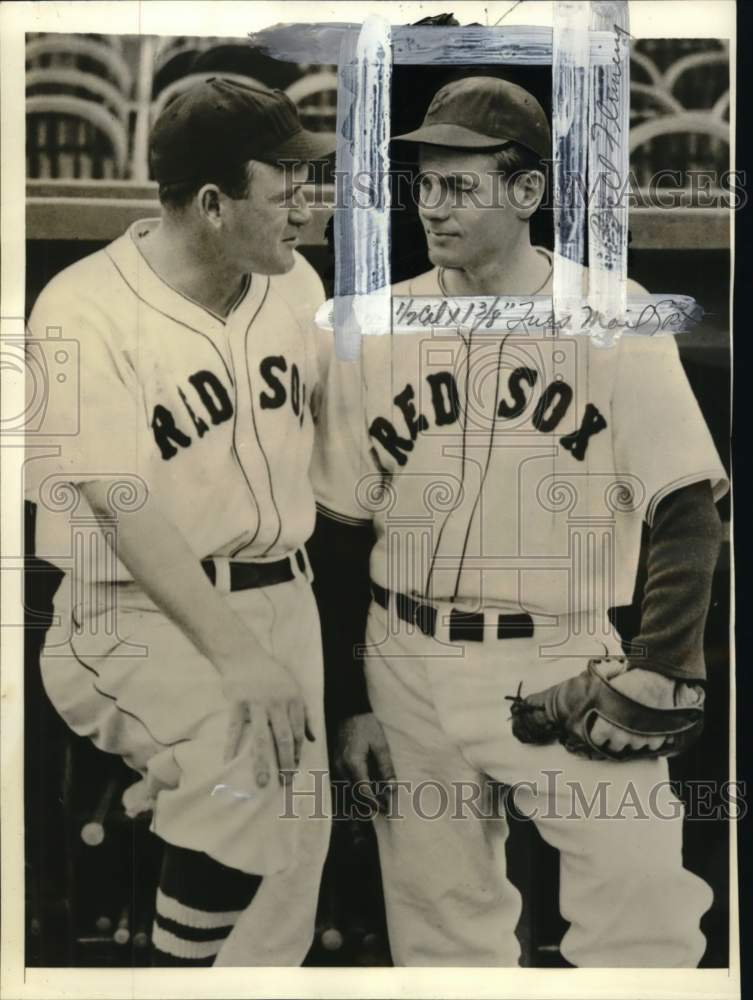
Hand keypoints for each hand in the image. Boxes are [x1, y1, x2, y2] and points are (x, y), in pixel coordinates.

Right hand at [220, 655, 313, 787]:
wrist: (244, 655)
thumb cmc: (271, 675)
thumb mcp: (293, 689)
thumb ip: (303, 714)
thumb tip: (311, 739)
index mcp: (294, 700)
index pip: (298, 732)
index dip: (297, 752)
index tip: (294, 769)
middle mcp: (278, 702)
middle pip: (284, 737)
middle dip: (286, 762)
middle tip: (285, 782)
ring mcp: (257, 703)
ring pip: (261, 737)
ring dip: (262, 762)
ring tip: (262, 782)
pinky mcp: (237, 702)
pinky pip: (235, 729)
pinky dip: (232, 747)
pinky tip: (229, 762)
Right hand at [336, 712, 395, 812]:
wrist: (348, 711)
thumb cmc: (366, 725)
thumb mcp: (380, 745)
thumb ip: (385, 768)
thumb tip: (392, 789)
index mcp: (352, 763)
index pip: (363, 791)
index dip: (375, 803)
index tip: (387, 809)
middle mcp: (340, 768)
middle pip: (353, 795)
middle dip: (369, 805)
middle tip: (385, 810)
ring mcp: (336, 766)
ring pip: (347, 791)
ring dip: (361, 800)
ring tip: (377, 805)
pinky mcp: (336, 764)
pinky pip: (343, 784)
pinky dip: (354, 792)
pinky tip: (365, 794)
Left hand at [590, 664, 703, 754]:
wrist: (657, 680)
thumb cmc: (632, 681)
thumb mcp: (606, 689)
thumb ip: (597, 699)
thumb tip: (587, 696)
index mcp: (605, 725)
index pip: (597, 740)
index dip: (599, 734)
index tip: (601, 729)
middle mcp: (621, 736)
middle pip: (615, 747)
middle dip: (615, 738)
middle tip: (618, 727)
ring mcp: (639, 740)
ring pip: (633, 747)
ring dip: (632, 739)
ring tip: (634, 725)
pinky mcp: (656, 739)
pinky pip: (650, 746)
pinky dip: (649, 739)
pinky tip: (648, 726)